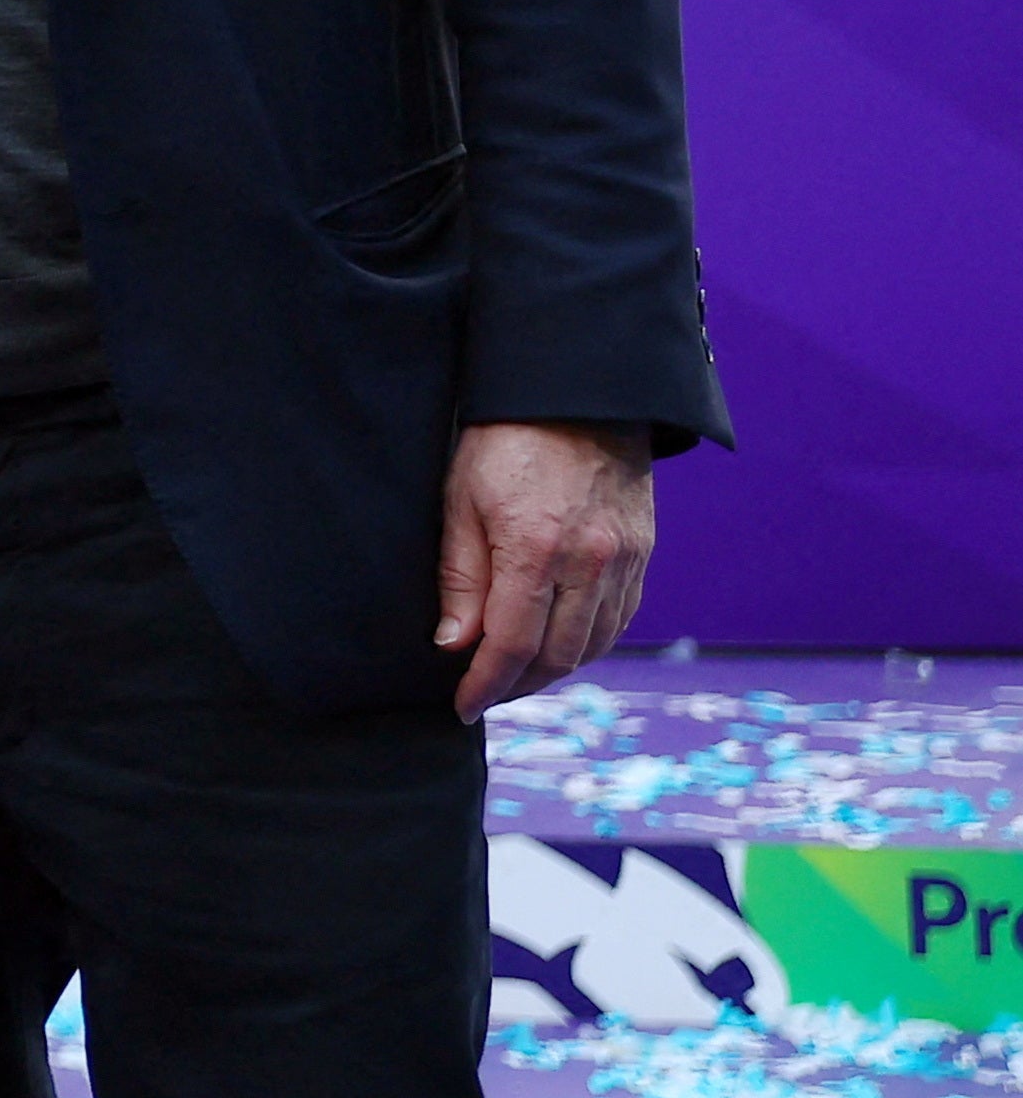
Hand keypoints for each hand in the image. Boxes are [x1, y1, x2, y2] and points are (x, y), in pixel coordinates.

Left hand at [437, 417, 655, 715]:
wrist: (578, 392)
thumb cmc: (504, 438)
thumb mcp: (461, 497)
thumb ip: (460, 575)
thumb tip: (454, 645)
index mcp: (537, 548)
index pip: (511, 644)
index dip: (485, 683)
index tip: (462, 705)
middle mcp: (590, 563)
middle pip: (557, 656)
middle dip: (518, 685)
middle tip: (484, 694)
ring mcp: (624, 560)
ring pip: (593, 645)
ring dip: (554, 671)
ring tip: (516, 675)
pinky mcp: (642, 553)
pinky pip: (619, 619)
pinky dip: (588, 643)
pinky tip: (559, 645)